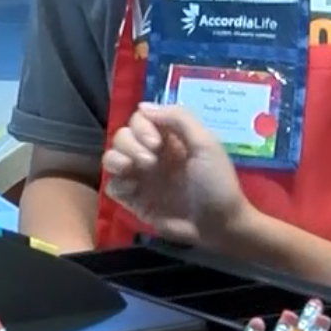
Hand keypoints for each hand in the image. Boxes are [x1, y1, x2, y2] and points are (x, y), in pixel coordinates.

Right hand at [102, 103, 253, 246]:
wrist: (219, 224)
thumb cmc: (216, 183)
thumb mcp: (205, 144)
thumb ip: (178, 119)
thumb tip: (143, 106)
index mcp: (170, 138)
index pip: (140, 119)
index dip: (141, 126)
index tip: (156, 143)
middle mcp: (152, 154)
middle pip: (122, 135)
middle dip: (131, 144)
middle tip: (151, 161)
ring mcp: (142, 178)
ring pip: (112, 157)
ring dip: (118, 159)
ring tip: (136, 170)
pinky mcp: (135, 200)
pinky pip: (112, 186)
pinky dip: (117, 183)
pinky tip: (133, 188)